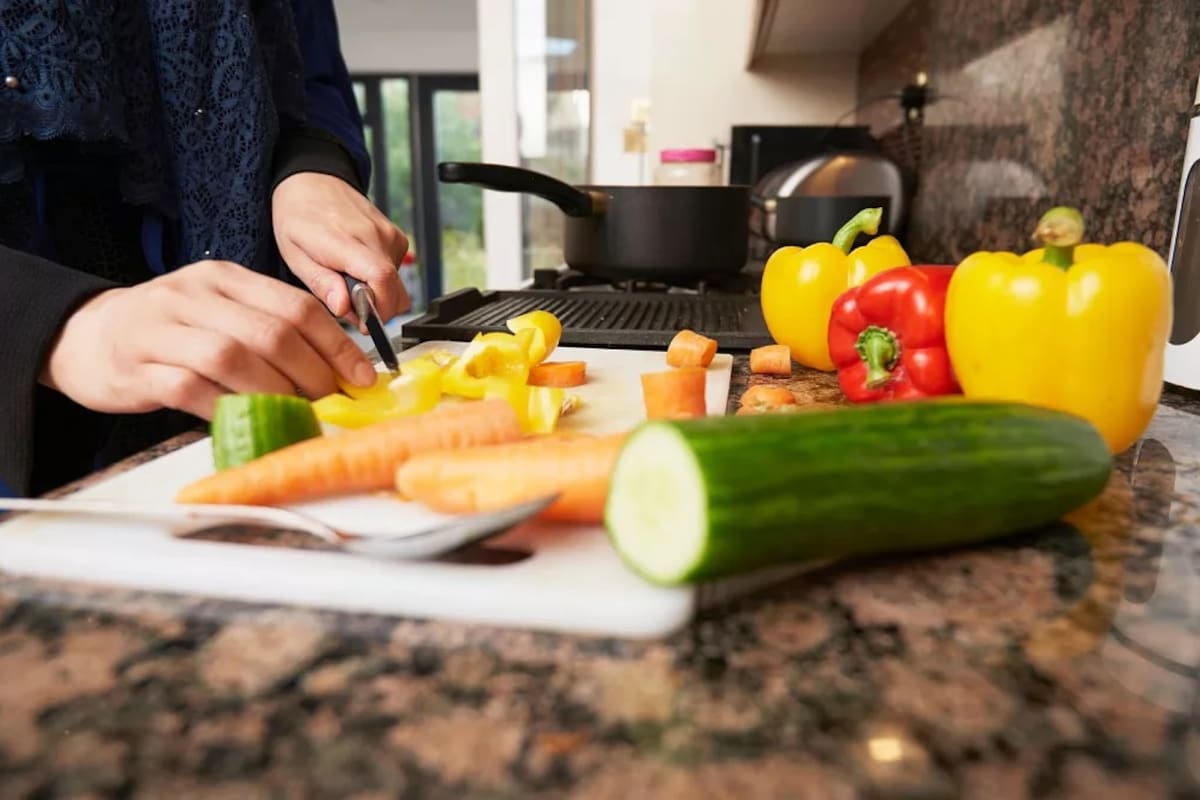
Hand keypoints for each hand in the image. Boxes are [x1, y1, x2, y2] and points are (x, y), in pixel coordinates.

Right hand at [40, 260, 378, 419]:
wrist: (85, 336)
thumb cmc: (169, 330)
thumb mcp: (219, 311)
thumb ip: (268, 328)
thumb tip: (336, 369)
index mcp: (224, 279)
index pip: (296, 306)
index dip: (338, 345)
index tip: (363, 376)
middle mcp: (194, 296)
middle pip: (271, 332)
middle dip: (313, 373)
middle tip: (331, 402)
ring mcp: (162, 330)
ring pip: (232, 358)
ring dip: (274, 392)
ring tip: (296, 414)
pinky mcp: (137, 368)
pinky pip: (189, 389)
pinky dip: (224, 408)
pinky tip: (244, 421)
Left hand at [272, 172, 410, 326]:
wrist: (312, 181)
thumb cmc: (298, 215)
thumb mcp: (294, 254)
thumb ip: (321, 284)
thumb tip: (344, 308)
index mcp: (346, 240)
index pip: (382, 280)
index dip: (378, 310)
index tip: (363, 322)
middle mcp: (375, 236)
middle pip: (396, 291)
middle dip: (377, 310)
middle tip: (349, 304)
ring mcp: (389, 235)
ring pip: (398, 286)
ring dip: (378, 294)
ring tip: (349, 281)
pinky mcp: (396, 237)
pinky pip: (397, 272)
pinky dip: (381, 280)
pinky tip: (358, 268)